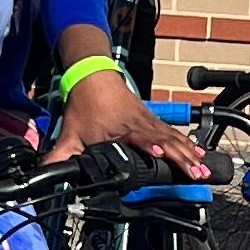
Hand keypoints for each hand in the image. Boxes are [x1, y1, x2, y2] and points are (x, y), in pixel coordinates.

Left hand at [43, 63, 198, 171]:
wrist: (93, 76)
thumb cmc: (85, 104)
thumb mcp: (71, 132)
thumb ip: (60, 156)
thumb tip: (45, 173)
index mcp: (122, 128)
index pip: (140, 138)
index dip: (150, 146)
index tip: (161, 153)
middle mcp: (140, 124)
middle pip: (166, 142)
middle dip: (183, 158)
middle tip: (198, 172)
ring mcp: (149, 121)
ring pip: (174, 138)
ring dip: (190, 153)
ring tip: (204, 168)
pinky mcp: (152, 120)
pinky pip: (173, 133)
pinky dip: (187, 143)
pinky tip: (199, 152)